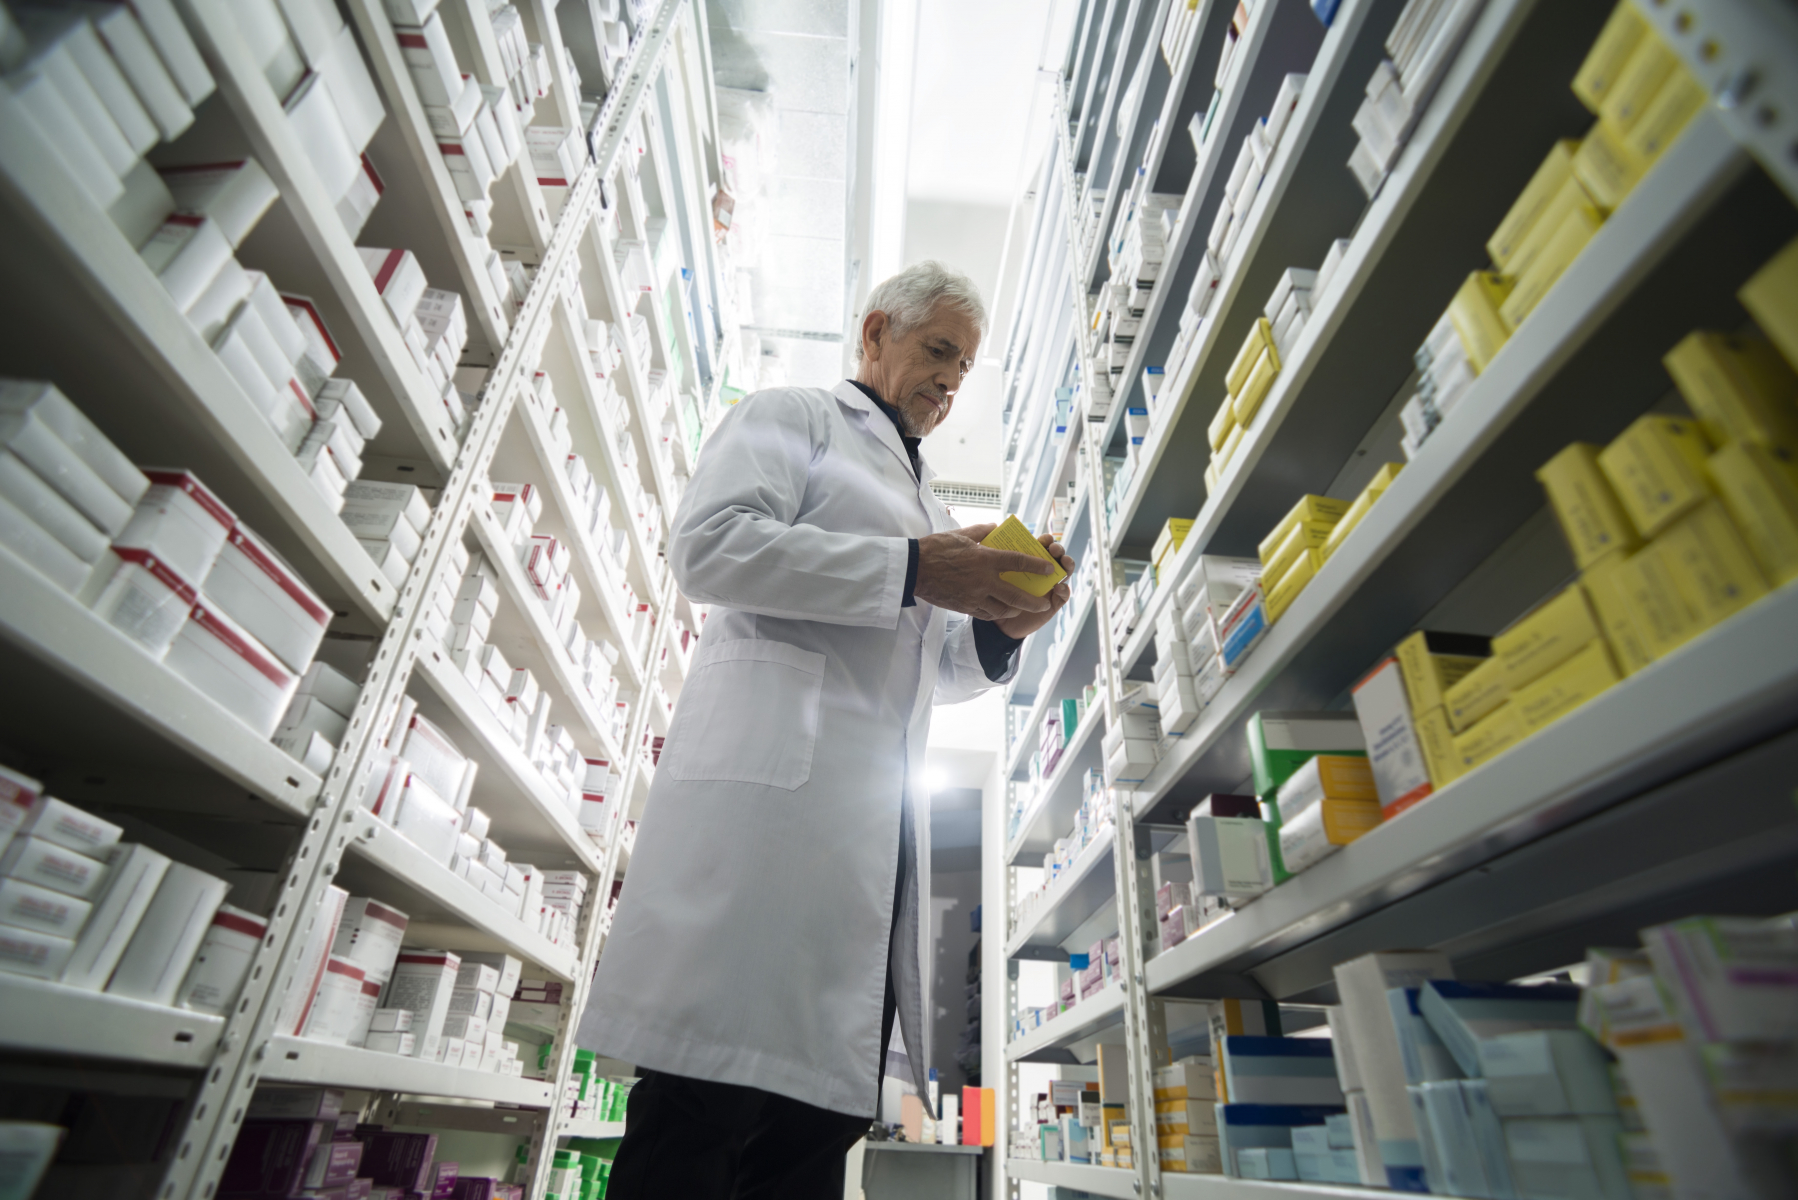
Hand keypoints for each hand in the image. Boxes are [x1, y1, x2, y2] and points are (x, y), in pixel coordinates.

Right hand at [915, 523, 1056, 621]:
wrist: (914, 569)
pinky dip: (996, 612)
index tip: (1049, 569)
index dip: (1037, 566)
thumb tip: (995, 529)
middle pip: (1016, 596)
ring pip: (1002, 609)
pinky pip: (986, 613)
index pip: (1018, 562)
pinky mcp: (964, 606)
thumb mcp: (961, 533)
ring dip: (1015, 609)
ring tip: (1021, 606)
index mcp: (985, 559)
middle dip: (1034, 601)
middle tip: (1045, 603)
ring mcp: (974, 596)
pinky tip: (1000, 609)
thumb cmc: (936, 548)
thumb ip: (982, 531)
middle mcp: (983, 580)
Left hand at [992, 533, 1074, 639]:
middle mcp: (1041, 573)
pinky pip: (1063, 596)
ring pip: (1064, 573)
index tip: (1045, 539)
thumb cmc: (995, 592)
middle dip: (1058, 550)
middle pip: (1055, 557)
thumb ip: (994, 554)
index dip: (1046, 541)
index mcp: (1029, 562)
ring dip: (1067, 566)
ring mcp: (1049, 587)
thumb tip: (993, 529)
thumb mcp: (993, 572)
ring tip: (1064, 563)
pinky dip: (1064, 590)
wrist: (997, 620)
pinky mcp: (1052, 603)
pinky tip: (1059, 587)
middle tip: (1054, 550)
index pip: (1041, 547)